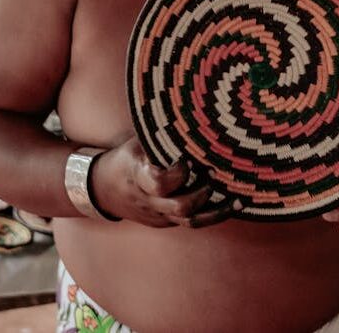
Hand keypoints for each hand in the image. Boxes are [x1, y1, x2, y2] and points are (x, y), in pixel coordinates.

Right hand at [91, 137, 232, 228]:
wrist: (103, 190)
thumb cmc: (126, 158)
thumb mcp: (137, 143)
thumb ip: (160, 137)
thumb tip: (192, 115)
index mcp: (138, 176)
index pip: (159, 183)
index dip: (178, 173)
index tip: (189, 159)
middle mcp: (148, 200)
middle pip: (179, 207)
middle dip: (201, 193)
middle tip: (213, 175)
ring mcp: (157, 215)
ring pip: (189, 222)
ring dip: (215, 212)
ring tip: (235, 200)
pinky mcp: (165, 222)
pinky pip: (190, 223)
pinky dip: (212, 215)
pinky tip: (232, 205)